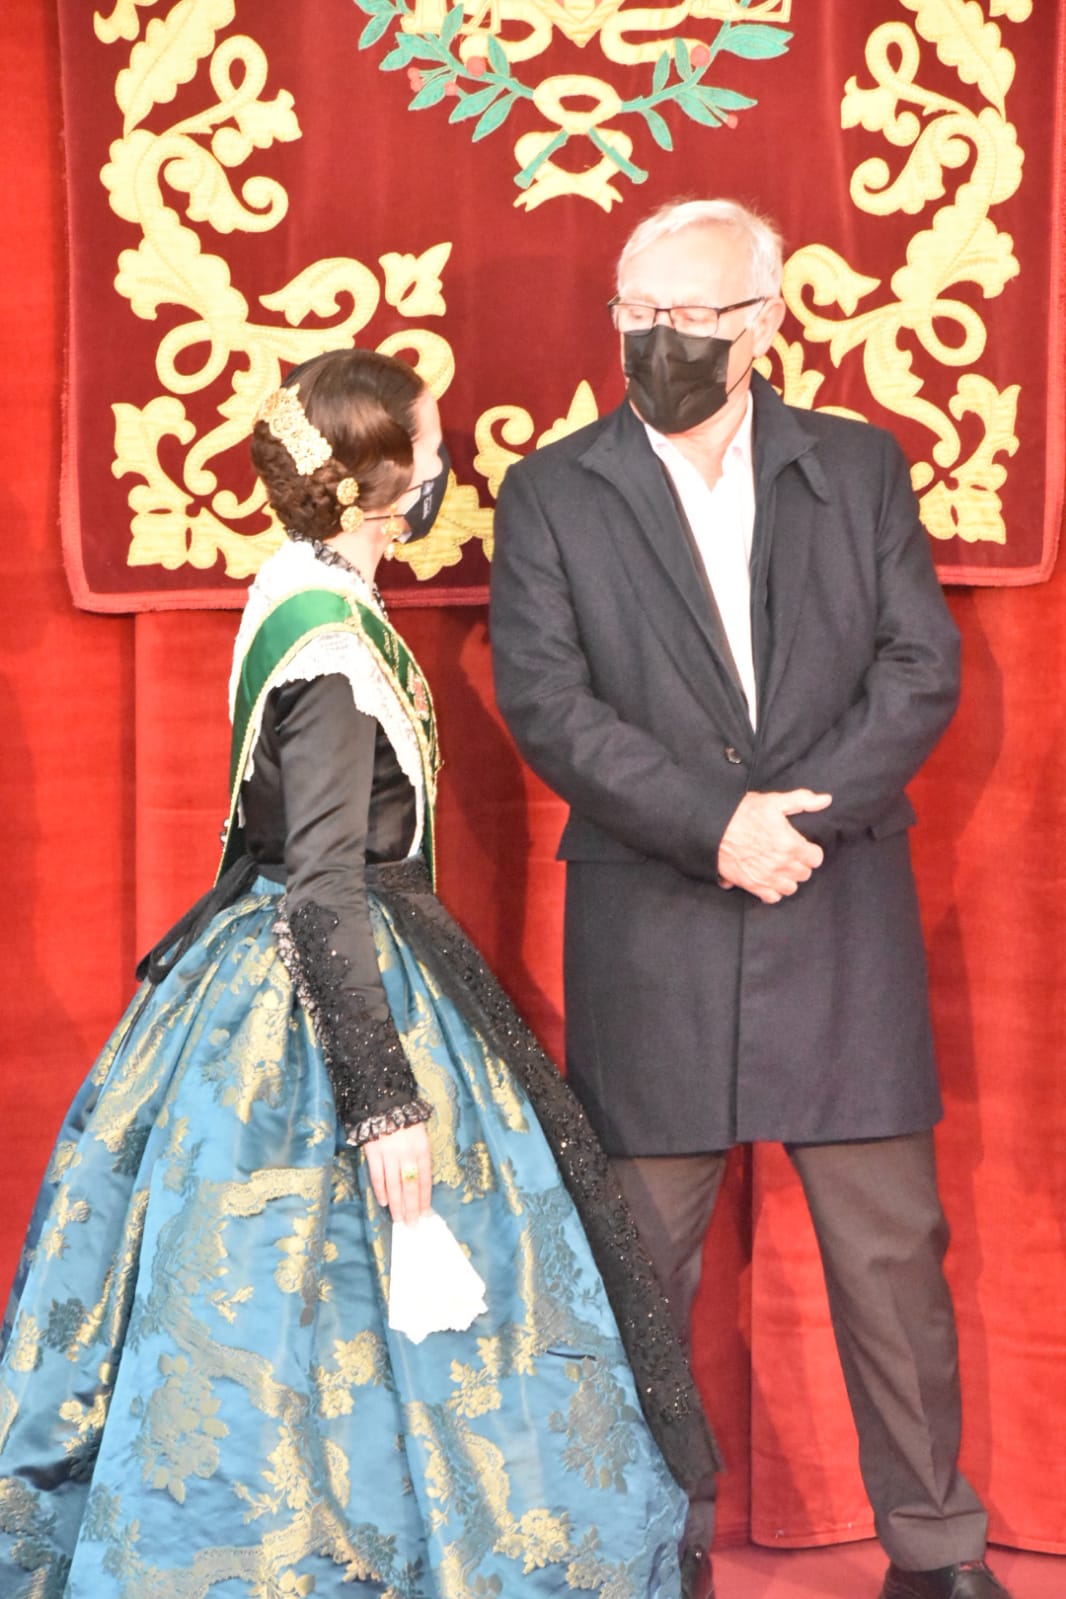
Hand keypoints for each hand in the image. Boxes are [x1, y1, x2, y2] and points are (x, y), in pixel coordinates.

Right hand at [363, 1121, 431, 1223]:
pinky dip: (381, 1191)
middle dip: (411, 1208)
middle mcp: (407, 1154)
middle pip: (410, 1186)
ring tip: (399, 1219)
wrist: (385, 1102)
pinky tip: (384, 1202)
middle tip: (412, 1225)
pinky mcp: (373, 1153)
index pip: (425, 1180)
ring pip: (394, 1185)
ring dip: (396, 1205)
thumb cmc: (406, 1120)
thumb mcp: (421, 1136)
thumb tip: (420, 1183)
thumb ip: (421, 1157)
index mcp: (422, 1150)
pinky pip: (377, 1176)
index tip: (425, 1214)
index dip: (424, 1198)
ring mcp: (389, 1154)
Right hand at [717, 789, 831, 904]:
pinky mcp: (752, 885)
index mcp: (790, 844)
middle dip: (800, 864)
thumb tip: (826, 800)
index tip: (803, 846)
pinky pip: (772, 898)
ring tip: (779, 868)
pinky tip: (768, 879)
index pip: (816, 858)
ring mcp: (766, 877)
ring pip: (790, 888)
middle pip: (804, 874)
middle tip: (789, 855)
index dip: (811, 851)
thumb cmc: (742, 812)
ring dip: (788, 879)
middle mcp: (781, 864)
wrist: (712, 827)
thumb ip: (802, 801)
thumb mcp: (773, 801)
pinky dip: (772, 891)